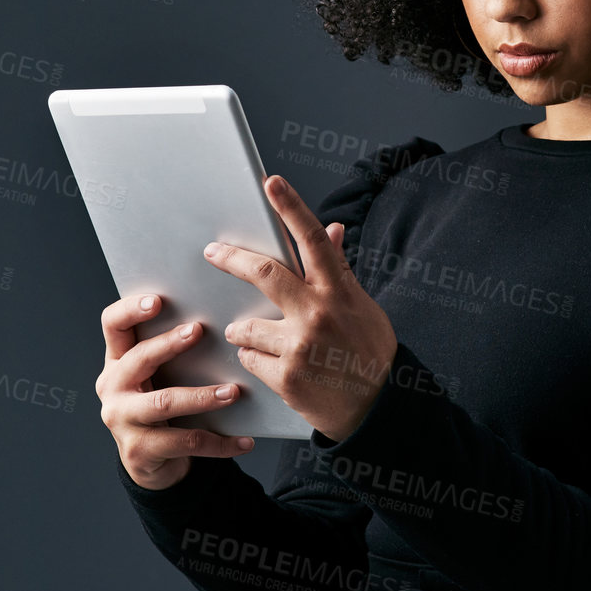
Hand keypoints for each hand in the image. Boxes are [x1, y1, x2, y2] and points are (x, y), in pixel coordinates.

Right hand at [96, 293, 255, 490]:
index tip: (158, 300)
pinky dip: (220, 442)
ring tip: (234, 392)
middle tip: (199, 331)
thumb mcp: (160, 377)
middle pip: (138, 359)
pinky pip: (185, 442)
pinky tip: (245, 440)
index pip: (112, 324)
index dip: (130, 309)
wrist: (153, 464)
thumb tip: (223, 323)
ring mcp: (122, 420)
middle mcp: (113, 388)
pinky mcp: (140, 450)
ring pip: (164, 402)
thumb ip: (174, 352)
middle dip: (169, 343)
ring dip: (202, 396)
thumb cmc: (163, 407)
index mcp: (118, 361)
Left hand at [203, 174, 397, 441]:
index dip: (291, 207)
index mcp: (339, 291)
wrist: (378, 408)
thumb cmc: (368, 351)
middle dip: (231, 259)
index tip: (271, 182)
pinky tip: (277, 367)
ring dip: (245, 332)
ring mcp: (300, 346)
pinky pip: (248, 358)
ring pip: (245, 326)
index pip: (312, 239)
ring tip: (264, 341)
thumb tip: (332, 229)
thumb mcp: (362, 307)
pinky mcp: (286, 377)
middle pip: (263, 273)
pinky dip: (255, 360)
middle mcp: (318, 313)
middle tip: (212, 252)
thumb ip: (340, 270)